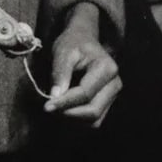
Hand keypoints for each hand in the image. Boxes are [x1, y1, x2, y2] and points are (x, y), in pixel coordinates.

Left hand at [44, 2, 120, 125]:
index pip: (85, 93)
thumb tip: (55, 96)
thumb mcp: (63, 52)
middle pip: (93, 110)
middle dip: (69, 112)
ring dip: (73, 118)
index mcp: (107, 69)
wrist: (83, 41)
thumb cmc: (73, 44)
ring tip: (56, 106)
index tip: (46, 106)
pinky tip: (65, 108)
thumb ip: (60, 73)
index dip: (65, 102)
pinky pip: (94, 120)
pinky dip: (78, 119)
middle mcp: (115, 84)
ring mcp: (113, 95)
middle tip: (49, 107)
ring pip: (95, 120)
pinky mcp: (107, 102)